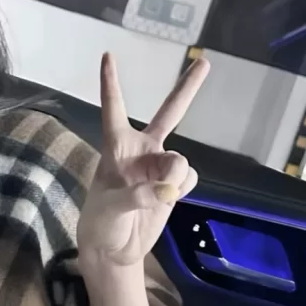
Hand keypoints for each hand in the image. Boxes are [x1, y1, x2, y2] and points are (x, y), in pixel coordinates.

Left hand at [76, 52, 208, 269]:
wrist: (114, 250)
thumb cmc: (101, 222)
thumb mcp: (110, 208)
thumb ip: (137, 195)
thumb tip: (166, 190)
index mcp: (117, 147)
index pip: (114, 108)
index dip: (111, 83)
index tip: (108, 55)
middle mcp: (142, 150)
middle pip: (170, 113)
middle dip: (188, 88)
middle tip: (205, 61)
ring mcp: (160, 167)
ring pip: (181, 160)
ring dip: (175, 177)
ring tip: (161, 195)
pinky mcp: (173, 185)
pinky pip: (188, 178)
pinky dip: (181, 189)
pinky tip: (167, 200)